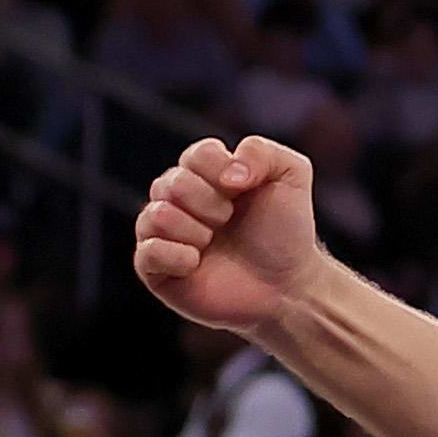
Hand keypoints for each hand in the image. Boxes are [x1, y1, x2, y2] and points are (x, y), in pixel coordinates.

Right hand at [128, 135, 329, 335]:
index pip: (196, 155)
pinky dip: (175, 256)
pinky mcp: (156, 270)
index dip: (221, 171)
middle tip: (229, 221)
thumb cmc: (286, 232)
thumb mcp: (291, 175)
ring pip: (154, 215)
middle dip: (210, 204)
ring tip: (213, 243)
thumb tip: (227, 172)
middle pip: (172, 183)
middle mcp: (178, 200)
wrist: (287, 285)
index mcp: (205, 174)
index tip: (243, 190)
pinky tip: (196, 263)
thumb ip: (260, 151)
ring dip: (194, 230)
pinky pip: (146, 252)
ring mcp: (164, 234)